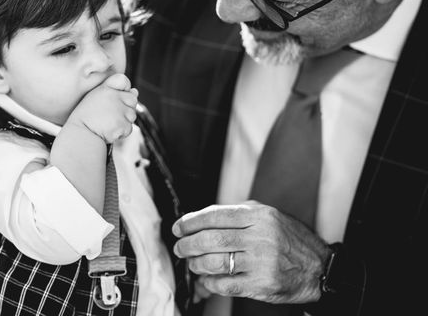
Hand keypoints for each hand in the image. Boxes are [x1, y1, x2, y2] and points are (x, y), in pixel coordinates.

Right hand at [68, 73, 137, 142]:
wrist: (80, 134)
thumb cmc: (87, 116)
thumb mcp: (97, 97)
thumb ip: (116, 91)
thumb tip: (135, 91)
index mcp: (106, 88)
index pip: (123, 80)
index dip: (123, 90)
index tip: (114, 99)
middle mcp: (113, 97)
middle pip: (132, 100)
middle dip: (125, 108)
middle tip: (110, 115)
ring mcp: (118, 111)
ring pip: (132, 116)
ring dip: (123, 121)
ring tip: (108, 123)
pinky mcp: (121, 125)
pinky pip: (129, 129)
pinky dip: (122, 132)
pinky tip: (109, 131)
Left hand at [172, 202, 331, 304]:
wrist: (320, 267)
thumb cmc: (291, 240)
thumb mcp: (270, 216)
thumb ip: (240, 214)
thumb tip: (205, 219)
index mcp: (259, 216)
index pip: (216, 215)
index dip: (192, 221)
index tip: (179, 226)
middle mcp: (260, 237)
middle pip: (212, 239)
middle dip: (189, 244)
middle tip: (180, 247)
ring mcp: (261, 262)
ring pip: (215, 262)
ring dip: (196, 264)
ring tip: (192, 263)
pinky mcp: (262, 284)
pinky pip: (226, 284)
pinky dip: (210, 282)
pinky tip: (206, 279)